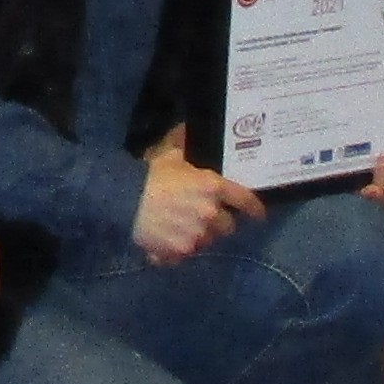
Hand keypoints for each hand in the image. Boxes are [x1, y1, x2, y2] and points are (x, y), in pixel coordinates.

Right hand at [129, 130, 263, 264]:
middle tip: (207, 218)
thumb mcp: (169, 155)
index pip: (244, 199)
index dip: (254, 208)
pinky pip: (188, 253)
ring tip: (185, 230)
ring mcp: (197, 235)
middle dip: (220, 223)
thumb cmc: (149, 174)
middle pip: (228, 226)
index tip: (259, 215)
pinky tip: (168, 243)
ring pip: (209, 241)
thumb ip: (183, 145)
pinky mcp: (181, 251)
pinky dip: (180, 250)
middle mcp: (210, 213)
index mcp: (212, 187)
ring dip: (202, 236)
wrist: (124, 200)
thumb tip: (186, 130)